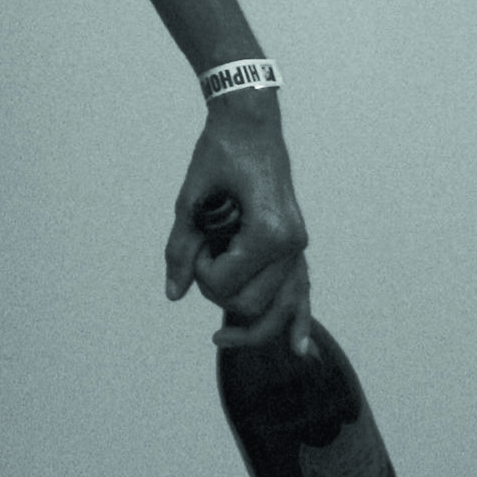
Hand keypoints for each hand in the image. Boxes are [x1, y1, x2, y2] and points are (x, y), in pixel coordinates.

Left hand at [162, 91, 312, 353]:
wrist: (250, 125)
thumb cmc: (219, 154)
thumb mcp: (190, 200)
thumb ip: (182, 248)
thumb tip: (174, 293)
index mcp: (269, 233)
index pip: (225, 284)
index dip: (200, 271)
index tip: (196, 238)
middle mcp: (291, 246)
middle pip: (251, 304)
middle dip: (218, 290)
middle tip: (204, 252)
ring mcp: (299, 248)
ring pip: (278, 309)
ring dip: (247, 318)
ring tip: (222, 333)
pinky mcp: (296, 246)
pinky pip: (302, 292)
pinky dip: (299, 321)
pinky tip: (298, 351)